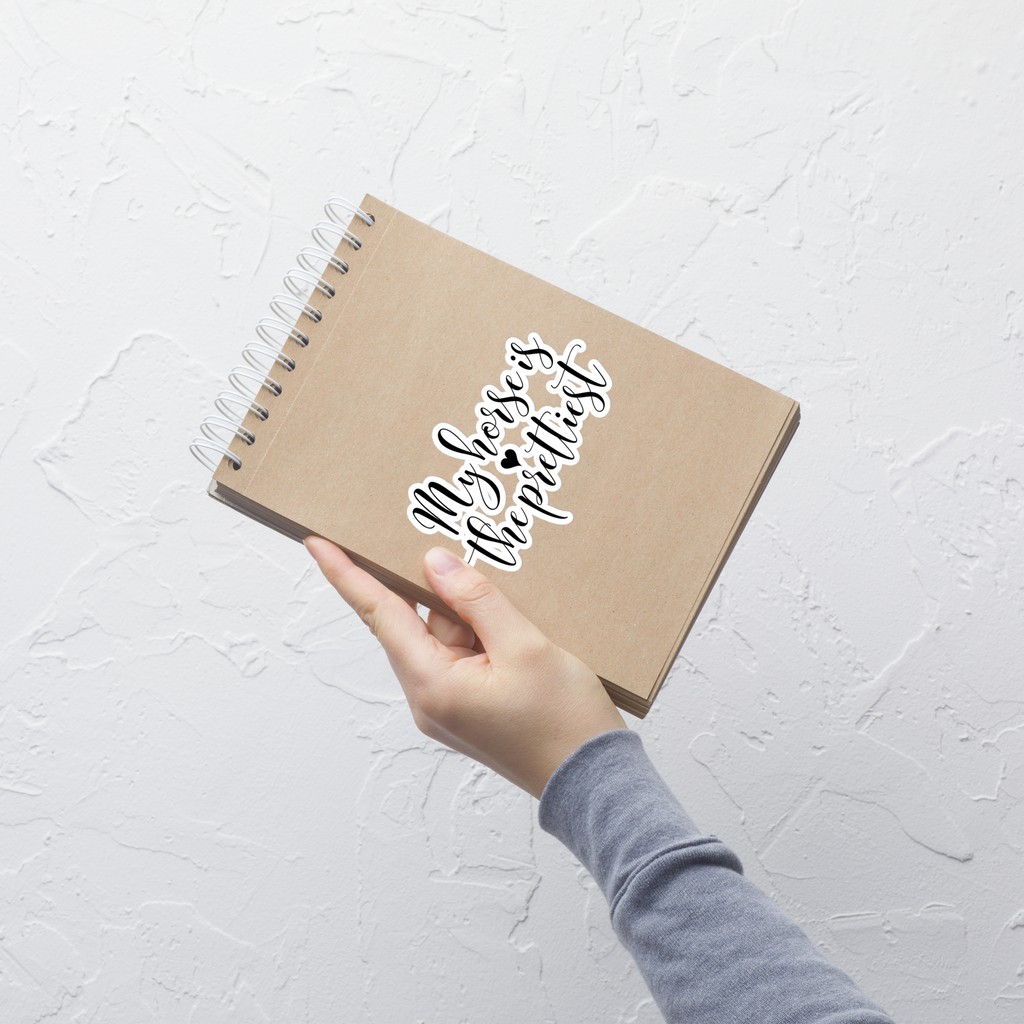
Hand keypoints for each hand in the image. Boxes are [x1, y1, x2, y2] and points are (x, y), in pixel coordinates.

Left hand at [305, 538, 626, 797]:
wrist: (594, 784)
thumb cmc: (564, 723)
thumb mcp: (525, 647)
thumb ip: (476, 600)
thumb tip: (434, 564)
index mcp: (432, 684)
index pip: (380, 614)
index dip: (347, 574)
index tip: (318, 542)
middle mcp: (429, 698)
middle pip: (416, 621)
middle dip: (437, 587)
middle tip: (453, 546)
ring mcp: (449, 706)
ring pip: (444, 636)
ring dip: (470, 613)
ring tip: (515, 604)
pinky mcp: (470, 708)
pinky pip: (463, 655)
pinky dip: (482, 633)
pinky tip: (515, 625)